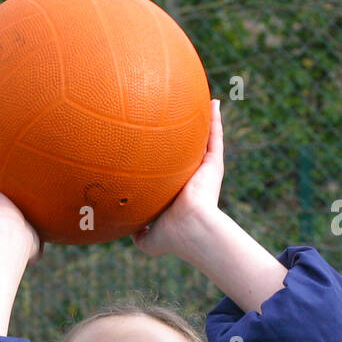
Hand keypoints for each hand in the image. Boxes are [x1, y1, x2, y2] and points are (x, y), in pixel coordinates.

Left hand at [132, 98, 224, 258]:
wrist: (189, 228)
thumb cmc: (170, 235)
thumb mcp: (147, 238)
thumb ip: (137, 234)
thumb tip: (125, 231)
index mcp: (178, 194)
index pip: (171, 175)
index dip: (166, 164)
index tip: (157, 150)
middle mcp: (191, 180)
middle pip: (189, 153)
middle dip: (187, 139)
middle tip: (181, 120)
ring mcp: (204, 171)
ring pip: (204, 142)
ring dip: (205, 123)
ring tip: (203, 103)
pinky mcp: (214, 165)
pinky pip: (215, 138)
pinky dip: (216, 121)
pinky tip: (214, 104)